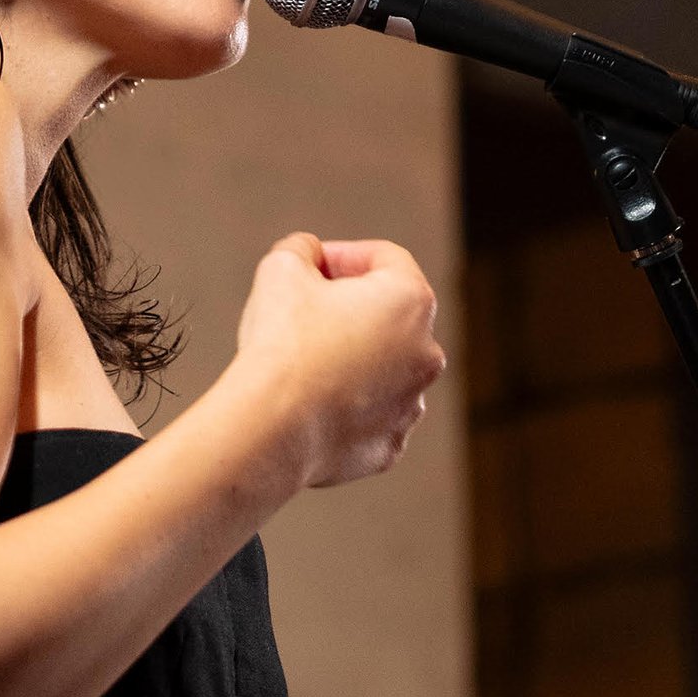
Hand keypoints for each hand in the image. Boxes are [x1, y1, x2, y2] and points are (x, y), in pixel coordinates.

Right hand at [228, 233, 445, 487]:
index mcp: (411, 301)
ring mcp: (411, 405)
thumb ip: (302, 249)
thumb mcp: (282, 267)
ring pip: (384, 370)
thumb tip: (307, 254)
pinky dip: (347, 407)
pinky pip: (370, 416)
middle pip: (390, 316)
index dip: (345, 255)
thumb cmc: (281, 342)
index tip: (311, 266)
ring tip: (303, 363)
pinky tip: (308, 404)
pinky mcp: (390, 447)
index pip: (386, 260)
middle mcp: (426, 352)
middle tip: (305, 311)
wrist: (271, 428)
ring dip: (352, 359)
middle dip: (351, 307)